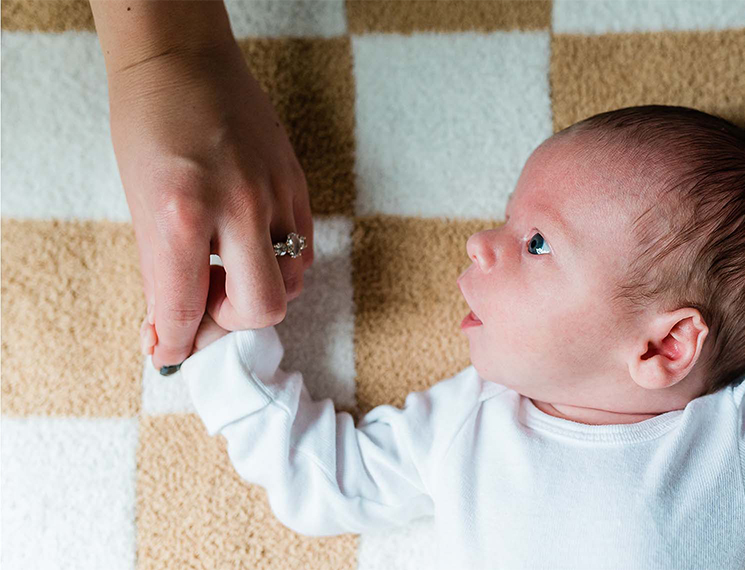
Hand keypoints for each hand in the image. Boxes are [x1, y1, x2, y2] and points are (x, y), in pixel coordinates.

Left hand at [109, 41, 313, 370]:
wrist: (183, 59)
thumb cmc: (150, 122)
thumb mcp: (140, 202)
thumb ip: (161, 270)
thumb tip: (167, 330)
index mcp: (181, 212)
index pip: (184, 308)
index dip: (173, 343)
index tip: (166, 352)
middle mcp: (236, 206)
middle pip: (261, 309)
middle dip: (227, 324)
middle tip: (203, 311)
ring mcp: (275, 193)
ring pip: (292, 282)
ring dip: (258, 292)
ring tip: (226, 274)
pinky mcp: (297, 182)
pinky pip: (304, 248)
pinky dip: (279, 262)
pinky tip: (251, 246)